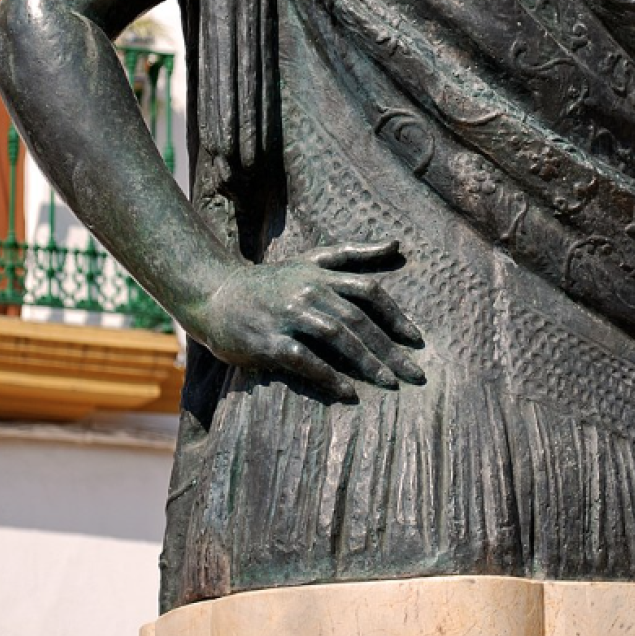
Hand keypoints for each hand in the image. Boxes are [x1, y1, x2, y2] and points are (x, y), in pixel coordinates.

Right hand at [192, 240, 424, 402]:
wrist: (218, 296)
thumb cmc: (272, 281)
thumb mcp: (311, 260)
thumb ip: (354, 254)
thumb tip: (397, 243)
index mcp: (321, 274)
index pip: (368, 291)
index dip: (395, 316)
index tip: (416, 340)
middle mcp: (308, 291)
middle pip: (358, 319)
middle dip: (390, 349)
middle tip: (414, 374)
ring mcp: (288, 315)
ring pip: (336, 337)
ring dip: (366, 362)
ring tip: (388, 383)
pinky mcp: (269, 340)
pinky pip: (305, 359)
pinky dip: (329, 376)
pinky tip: (348, 392)